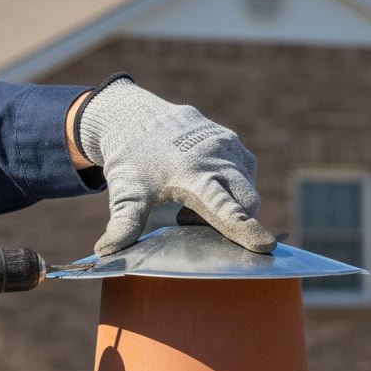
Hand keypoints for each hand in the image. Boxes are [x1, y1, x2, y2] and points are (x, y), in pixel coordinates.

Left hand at [75, 76, 275, 254]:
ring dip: (229, 204)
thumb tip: (106, 253)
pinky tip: (201, 185)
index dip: (243, 229)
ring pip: (247, 189)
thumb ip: (123, 225)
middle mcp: (217, 157)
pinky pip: (245, 173)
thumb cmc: (131, 162)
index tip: (264, 247)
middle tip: (187, 219)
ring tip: (189, 200)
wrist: (134, 118)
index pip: (224, 208)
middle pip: (247, 202)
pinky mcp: (233, 141)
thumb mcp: (125, 195)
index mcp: (191, 174)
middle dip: (235, 221)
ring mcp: (229, 146)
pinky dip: (230, 187)